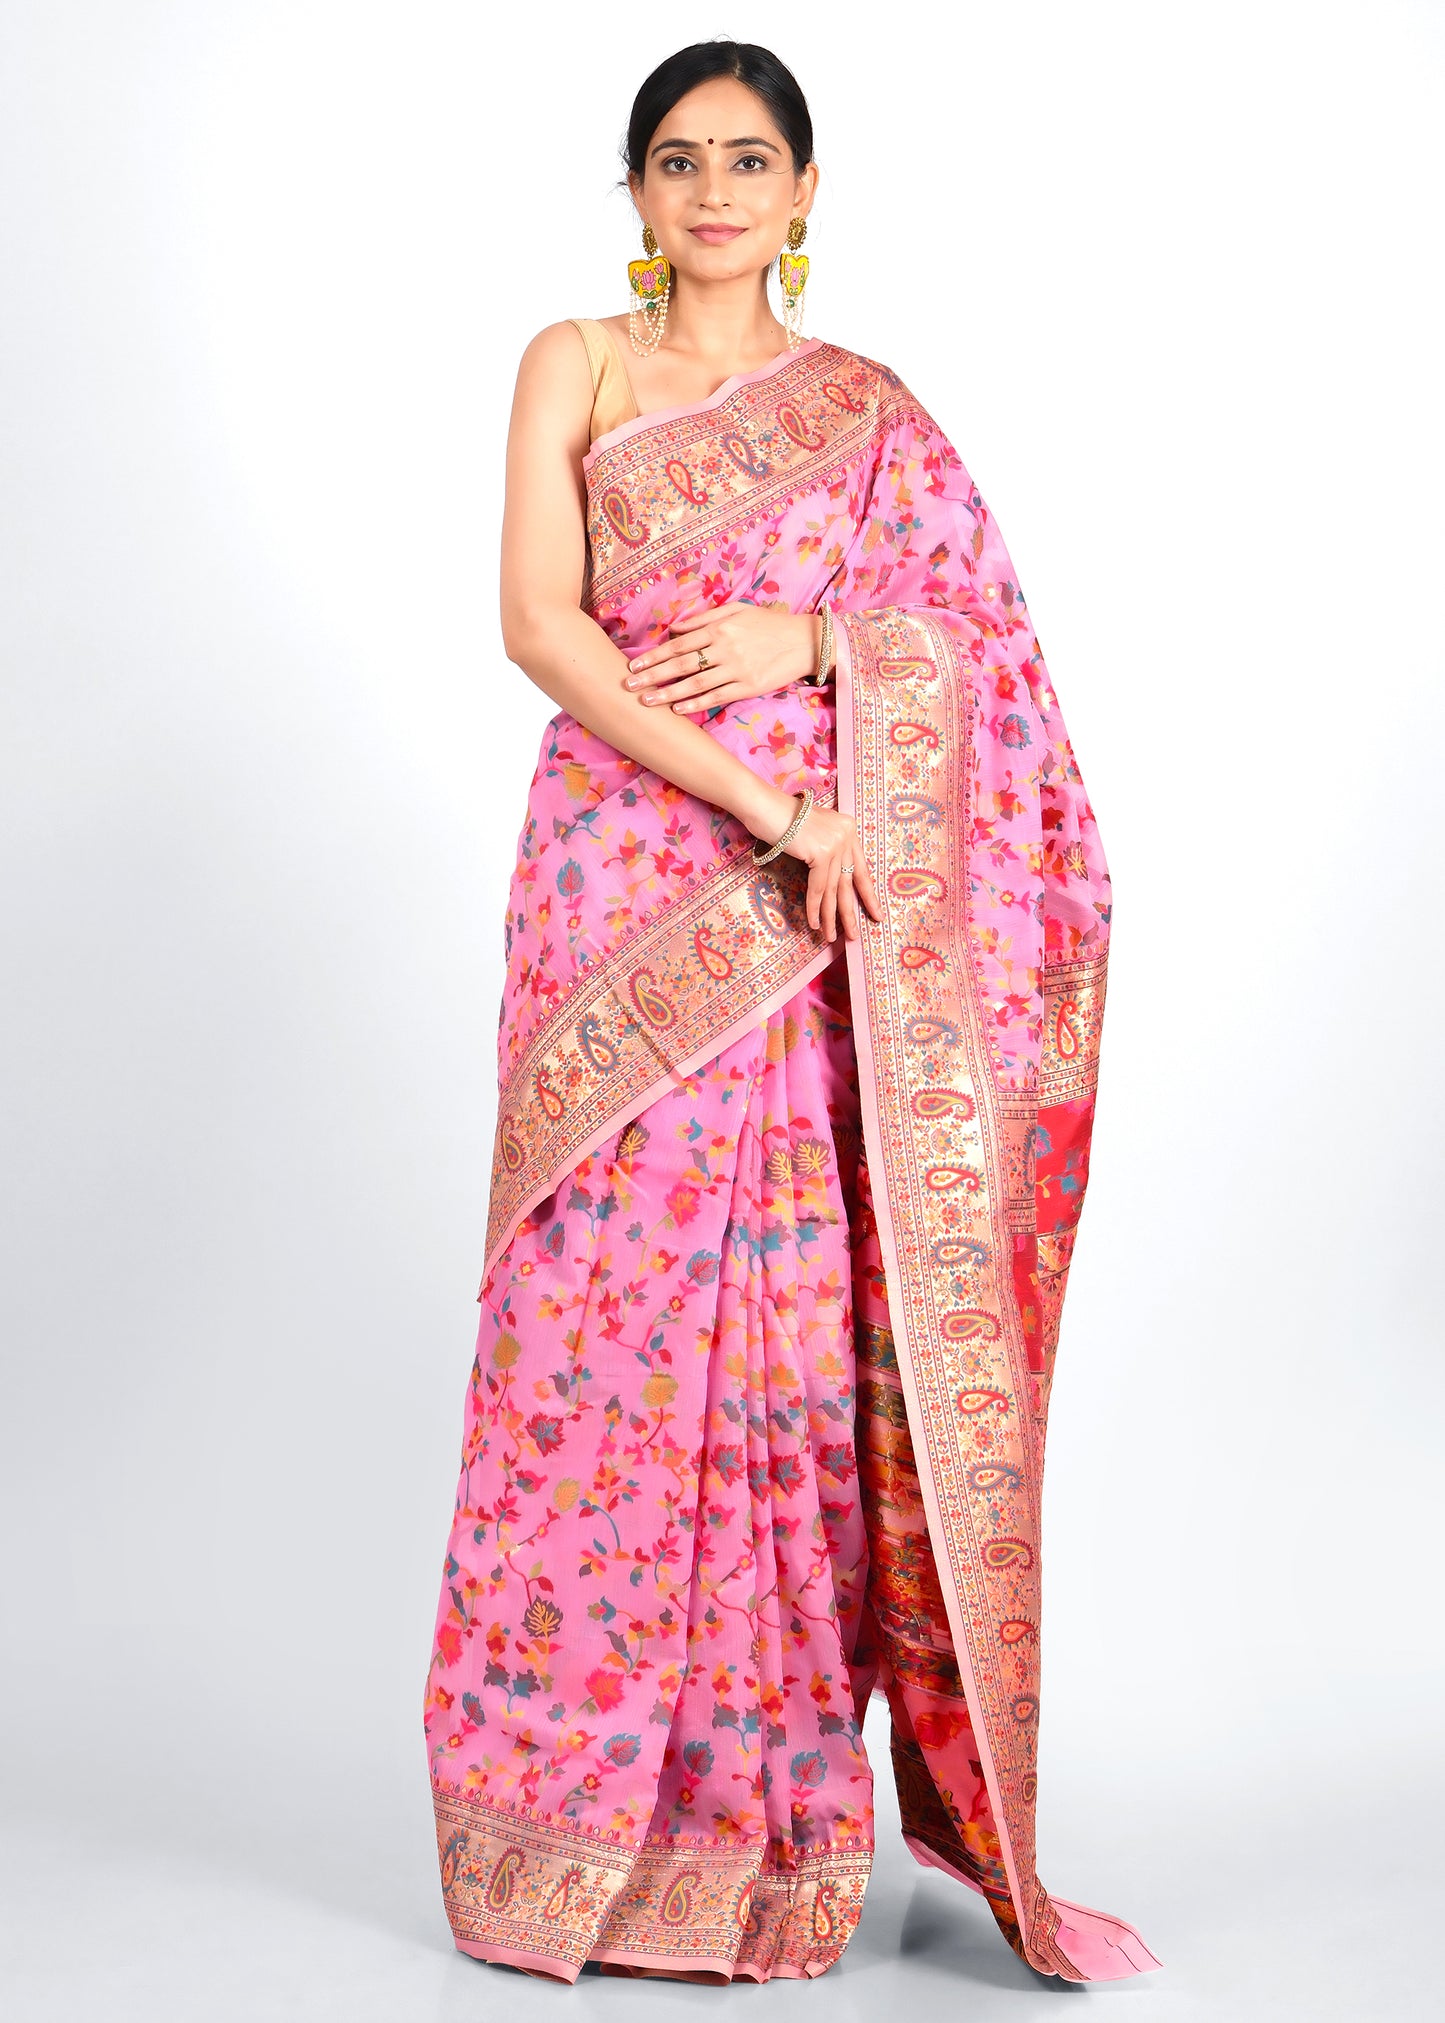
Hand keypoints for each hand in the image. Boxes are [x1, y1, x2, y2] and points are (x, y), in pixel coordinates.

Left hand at [622, 601, 817, 712]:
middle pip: (681, 664)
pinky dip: (696, 703)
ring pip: (695, 683)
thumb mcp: (737, 611)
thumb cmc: (769, 624)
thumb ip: (704, 619)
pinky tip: (678, 709)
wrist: (805, 641)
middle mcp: (725, 648)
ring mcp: (737, 669)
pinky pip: (717, 697)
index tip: (634, 667)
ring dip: (668, 693)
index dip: (654, 656)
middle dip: (652, 676)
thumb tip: (674, 628)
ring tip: (647, 702)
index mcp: (720, 628)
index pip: (679, 644)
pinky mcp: (749, 686)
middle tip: (629, 687)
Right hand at [755, 794, 882, 945]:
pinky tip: (813, 923)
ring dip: (831, 916)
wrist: (765, 807)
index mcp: (848, 828)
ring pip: (834, 889)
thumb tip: (831, 880)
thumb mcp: (814, 832)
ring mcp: (836, 843)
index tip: (876, 914)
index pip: (861, 868)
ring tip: (831, 936)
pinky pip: (818, 888)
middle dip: (851, 911)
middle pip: (850, 882)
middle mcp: (847, 835)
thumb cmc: (782, 819)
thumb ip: (827, 848)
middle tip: (854, 935)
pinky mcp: (822, 852)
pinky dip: (814, 908)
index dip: (867, 894)